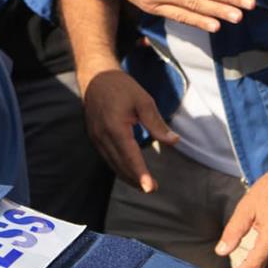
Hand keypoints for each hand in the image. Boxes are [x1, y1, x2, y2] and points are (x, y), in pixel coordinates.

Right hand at [80, 68, 179, 191]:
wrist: (95, 78)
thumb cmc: (121, 87)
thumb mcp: (144, 101)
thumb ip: (157, 124)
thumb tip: (173, 141)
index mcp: (116, 127)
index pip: (130, 156)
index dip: (141, 173)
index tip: (150, 187)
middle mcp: (103, 137)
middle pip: (120, 165)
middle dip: (135, 179)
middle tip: (152, 188)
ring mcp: (96, 138)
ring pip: (112, 164)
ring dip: (126, 175)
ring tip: (142, 184)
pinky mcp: (94, 138)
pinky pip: (107, 157)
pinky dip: (118, 166)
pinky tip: (127, 170)